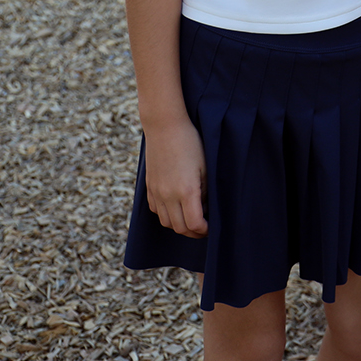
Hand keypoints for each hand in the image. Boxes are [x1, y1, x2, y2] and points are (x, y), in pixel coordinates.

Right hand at [142, 119, 208, 237]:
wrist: (165, 127)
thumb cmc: (191, 144)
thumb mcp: (205, 167)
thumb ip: (205, 192)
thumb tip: (205, 209)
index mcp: (186, 191)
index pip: (194, 224)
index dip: (204, 230)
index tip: (211, 228)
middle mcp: (168, 195)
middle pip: (179, 228)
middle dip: (193, 232)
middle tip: (204, 227)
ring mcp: (156, 192)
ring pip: (166, 222)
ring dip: (179, 225)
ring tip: (191, 218)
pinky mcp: (149, 187)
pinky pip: (156, 210)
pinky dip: (167, 215)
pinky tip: (176, 207)